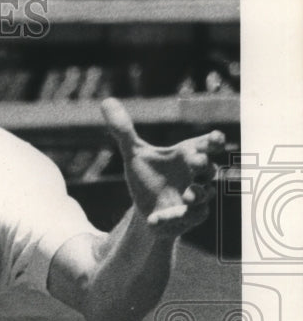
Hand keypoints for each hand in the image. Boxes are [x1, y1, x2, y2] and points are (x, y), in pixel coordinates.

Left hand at [101, 97, 225, 236]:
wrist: (145, 206)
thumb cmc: (148, 175)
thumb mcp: (133, 153)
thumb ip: (123, 130)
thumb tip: (106, 101)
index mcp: (188, 155)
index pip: (208, 145)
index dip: (213, 141)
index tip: (215, 138)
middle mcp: (197, 176)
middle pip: (210, 169)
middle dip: (205, 165)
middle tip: (196, 162)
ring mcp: (195, 198)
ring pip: (204, 196)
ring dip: (197, 194)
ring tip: (187, 195)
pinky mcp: (188, 218)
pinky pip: (185, 219)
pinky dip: (170, 218)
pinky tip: (154, 219)